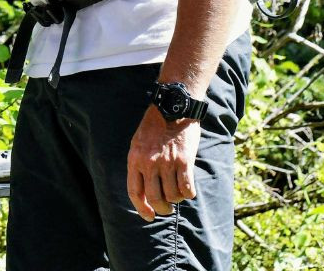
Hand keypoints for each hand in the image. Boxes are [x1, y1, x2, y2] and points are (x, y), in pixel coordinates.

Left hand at [126, 105, 200, 220]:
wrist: (174, 107)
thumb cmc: (156, 126)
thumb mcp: (139, 143)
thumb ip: (139, 164)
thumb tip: (144, 192)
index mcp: (135, 159)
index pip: (135, 192)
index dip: (141, 208)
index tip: (149, 216)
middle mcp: (149, 163)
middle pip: (155, 198)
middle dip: (162, 209)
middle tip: (167, 209)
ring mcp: (167, 162)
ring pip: (172, 196)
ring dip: (176, 199)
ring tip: (178, 193)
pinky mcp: (184, 161)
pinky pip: (186, 188)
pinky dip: (188, 193)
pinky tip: (188, 189)